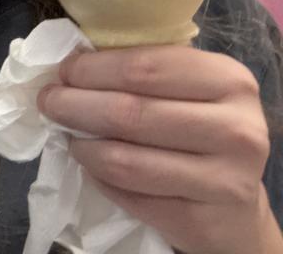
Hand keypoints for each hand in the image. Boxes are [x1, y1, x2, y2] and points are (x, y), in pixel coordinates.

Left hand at [39, 45, 282, 253]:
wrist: (234, 206)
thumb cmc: (199, 128)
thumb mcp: (185, 87)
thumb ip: (140, 70)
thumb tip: (71, 64)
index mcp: (229, 81)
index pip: (144, 67)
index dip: (92, 69)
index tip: (63, 71)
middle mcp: (236, 129)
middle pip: (130, 112)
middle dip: (74, 105)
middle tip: (48, 102)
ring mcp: (224, 180)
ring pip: (124, 160)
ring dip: (82, 147)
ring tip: (68, 137)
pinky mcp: (202, 221)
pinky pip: (129, 195)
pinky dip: (99, 178)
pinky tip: (92, 166)